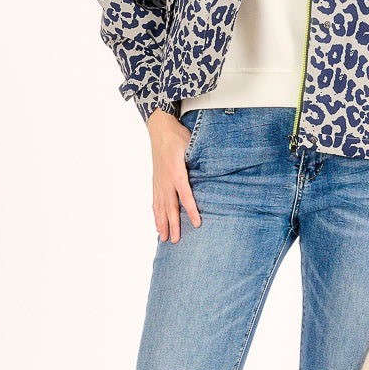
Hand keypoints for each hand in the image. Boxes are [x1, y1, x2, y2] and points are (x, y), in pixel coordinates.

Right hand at [147, 108, 200, 242]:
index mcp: (176, 172)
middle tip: (175, 241)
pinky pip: (155, 201)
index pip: (185, 196)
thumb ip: (200, 161)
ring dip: (162, 223)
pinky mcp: (155, 180)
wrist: (160, 128)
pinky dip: (155, 213)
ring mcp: (159, 181)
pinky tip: (157, 224)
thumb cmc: (178, 137)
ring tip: (163, 238)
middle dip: (173, 224)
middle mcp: (166, 179)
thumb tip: (214, 174)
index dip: (191, 211)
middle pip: (170, 206)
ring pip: (160, 206)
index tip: (196, 224)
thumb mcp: (192, 146)